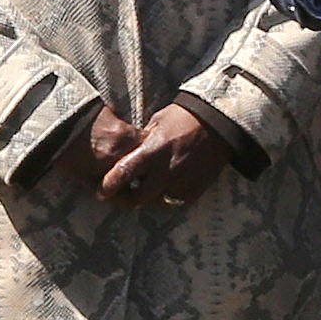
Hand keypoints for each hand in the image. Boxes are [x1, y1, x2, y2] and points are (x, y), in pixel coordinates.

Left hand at [95, 99, 229, 210]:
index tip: (102, 191)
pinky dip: (168, 195)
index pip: (123, 174)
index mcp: (153, 150)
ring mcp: (182, 182)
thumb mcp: (157, 122)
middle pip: (139, 198)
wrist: (219, 124)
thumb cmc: (184, 117)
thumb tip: (125, 153)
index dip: (109, 186)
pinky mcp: (195, 190)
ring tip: (147, 188)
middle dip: (127, 199)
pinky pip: (175, 200)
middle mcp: (166, 170)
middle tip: (121, 197)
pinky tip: (166, 185)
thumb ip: (141, 142)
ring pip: (157, 201)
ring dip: (149, 196)